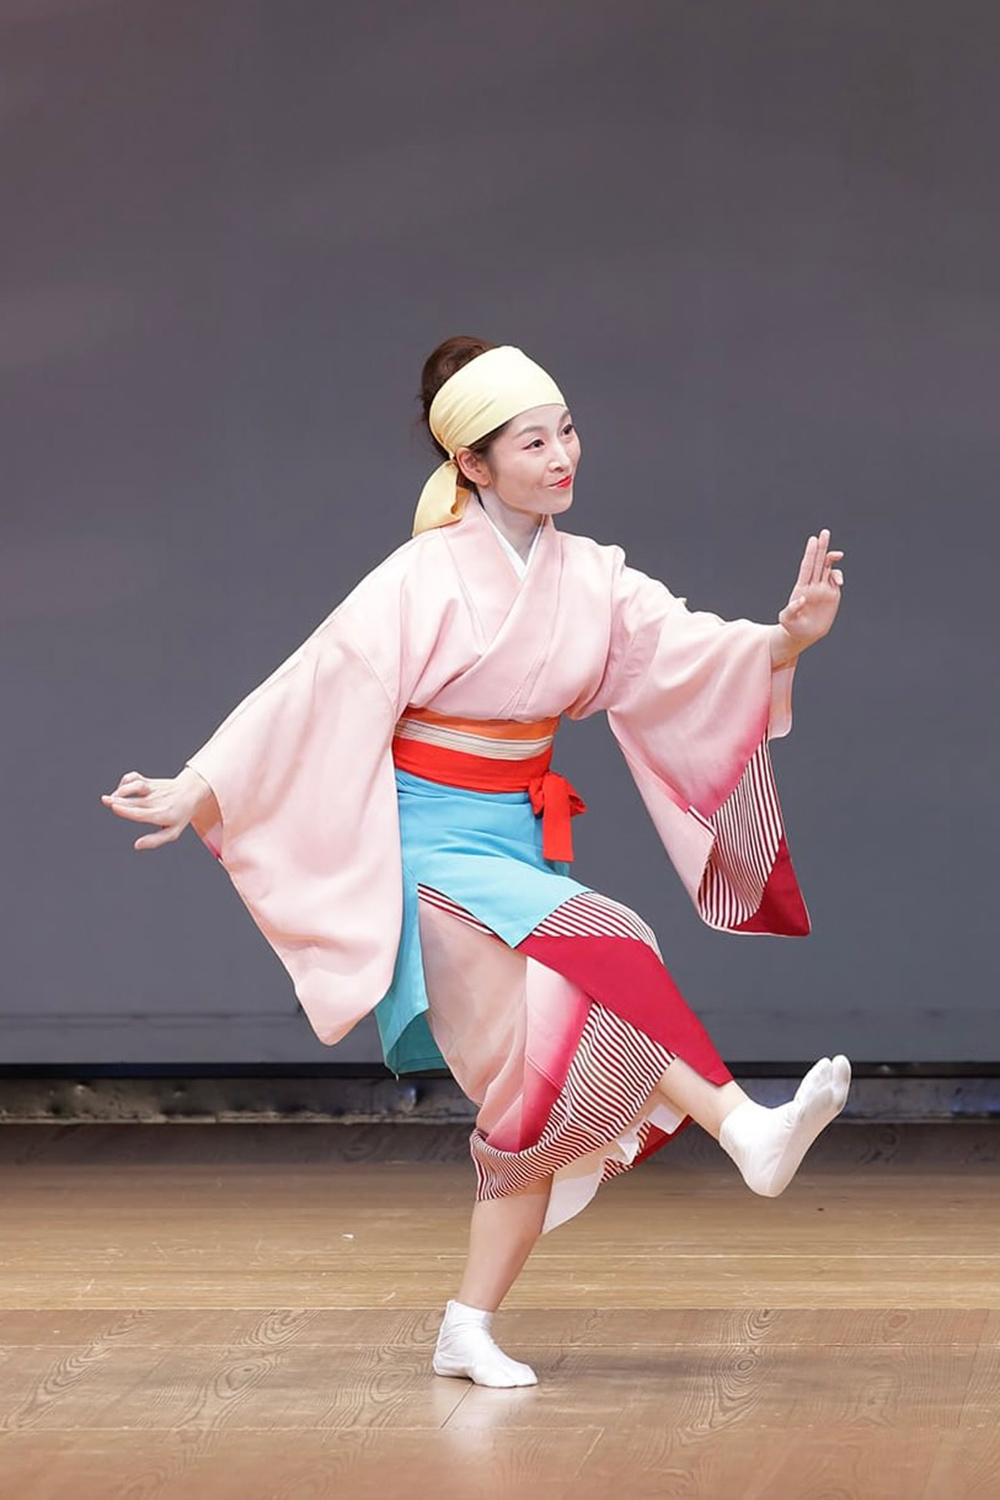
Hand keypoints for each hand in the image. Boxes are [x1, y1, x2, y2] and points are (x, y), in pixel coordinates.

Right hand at [100, 767, 213, 850]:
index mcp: (161, 815)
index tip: (115, 807)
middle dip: (118, 799)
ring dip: (121, 790)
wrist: (191, 791)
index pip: (142, 813)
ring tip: (111, 798)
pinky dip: (125, 781)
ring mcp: (152, 789)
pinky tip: (120, 790)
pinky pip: (134, 778)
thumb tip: (136, 845)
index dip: (127, 810)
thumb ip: (155, 840)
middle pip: (134, 800)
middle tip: (105, 800)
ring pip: (135, 786)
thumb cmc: (180, 814)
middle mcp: (156, 801)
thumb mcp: (172, 832)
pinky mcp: (149, 781)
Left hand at [777, 529, 843, 654]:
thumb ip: (791, 609)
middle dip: (822, 547)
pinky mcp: (831, 596)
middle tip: (825, 532)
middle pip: (818, 562)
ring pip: (828, 569)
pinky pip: (835, 581)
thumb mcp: (786, 620)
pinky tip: (839, 580)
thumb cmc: (791, 627)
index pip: (807, 566)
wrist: (803, 635)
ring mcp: (822, 589)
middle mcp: (812, 585)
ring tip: (838, 553)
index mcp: (801, 588)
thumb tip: (801, 599)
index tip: (813, 540)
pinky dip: (838, 576)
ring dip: (831, 558)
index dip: (810, 553)